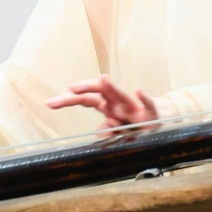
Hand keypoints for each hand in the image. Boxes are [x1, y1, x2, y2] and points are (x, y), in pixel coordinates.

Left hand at [46, 74, 178, 130]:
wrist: (161, 120)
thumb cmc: (135, 124)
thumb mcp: (118, 132)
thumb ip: (107, 131)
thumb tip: (102, 129)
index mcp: (108, 106)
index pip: (86, 99)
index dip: (68, 100)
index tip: (50, 103)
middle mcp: (118, 102)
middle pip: (98, 92)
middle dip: (84, 89)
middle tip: (69, 90)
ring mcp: (134, 106)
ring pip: (121, 94)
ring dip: (112, 87)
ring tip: (103, 79)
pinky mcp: (152, 111)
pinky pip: (148, 104)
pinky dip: (144, 98)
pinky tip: (139, 92)